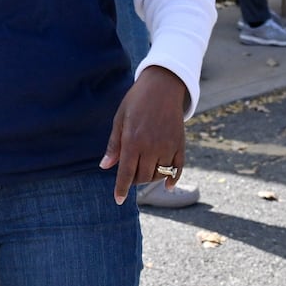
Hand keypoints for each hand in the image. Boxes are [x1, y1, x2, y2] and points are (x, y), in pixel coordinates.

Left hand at [100, 65, 188, 203]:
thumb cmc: (136, 101)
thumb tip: (104, 167)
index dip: (121, 188)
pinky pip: (177, 169)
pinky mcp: (180, 144)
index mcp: (133, 141)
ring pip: (159, 175)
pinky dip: (172, 179)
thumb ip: (114, 145)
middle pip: (142, 177)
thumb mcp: (119, 120)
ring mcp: (168, 146)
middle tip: (129, 175)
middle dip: (134, 180)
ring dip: (150, 178)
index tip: (118, 200)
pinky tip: (168, 186)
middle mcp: (151, 147)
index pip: (126, 173)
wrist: (163, 85)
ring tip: (143, 172)